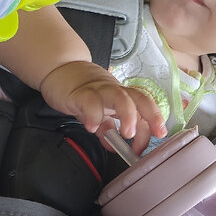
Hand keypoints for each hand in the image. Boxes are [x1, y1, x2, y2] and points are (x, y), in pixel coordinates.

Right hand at [39, 60, 167, 152]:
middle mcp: (115, 92)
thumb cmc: (81, 91)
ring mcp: (98, 90)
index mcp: (122, 97)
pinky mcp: (79, 93)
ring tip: (127, 134)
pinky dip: (93, 115)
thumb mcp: (98, 111)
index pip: (144, 109)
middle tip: (156, 134)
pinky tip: (92, 127)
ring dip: (128, 115)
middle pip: (140, 98)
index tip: (147, 145)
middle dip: (152, 116)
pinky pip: (90, 102)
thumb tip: (115, 147)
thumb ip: (107, 129)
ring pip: (120, 97)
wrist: (59, 69)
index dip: (151, 126)